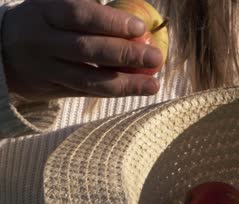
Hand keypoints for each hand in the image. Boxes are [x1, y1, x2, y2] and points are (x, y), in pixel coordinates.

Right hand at [1, 0, 161, 100]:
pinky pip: (84, 92)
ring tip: (153, 85)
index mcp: (45, 11)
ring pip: (87, 79)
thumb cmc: (46, 20)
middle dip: (125, 55)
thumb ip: (88, 5)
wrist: (3, 48)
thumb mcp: (57, 3)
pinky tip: (134, 90)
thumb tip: (130, 9)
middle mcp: (41, 40)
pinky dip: (111, 92)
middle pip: (86, 50)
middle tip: (155, 57)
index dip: (111, 22)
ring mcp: (44, 68)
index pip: (80, 16)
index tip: (141, 28)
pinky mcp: (48, 89)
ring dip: (124, 83)